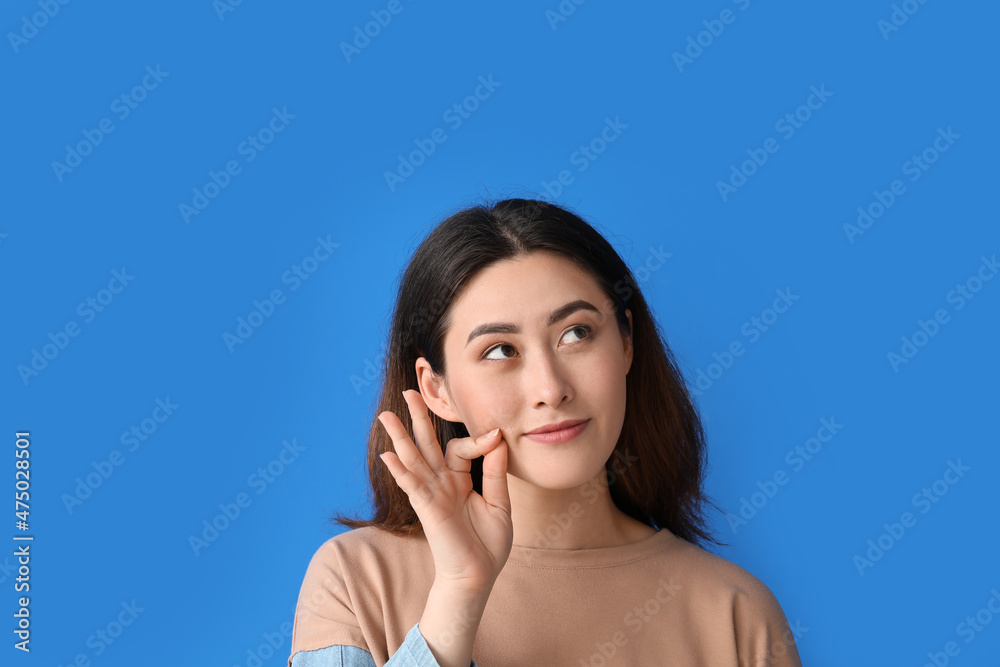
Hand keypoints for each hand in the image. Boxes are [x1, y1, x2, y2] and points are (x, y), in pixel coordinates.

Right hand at [377, 389, 511, 591]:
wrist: (478, 576)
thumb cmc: (488, 544)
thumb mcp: (499, 503)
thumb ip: (495, 472)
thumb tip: (497, 440)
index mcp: (458, 480)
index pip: (459, 448)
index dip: (477, 439)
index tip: (497, 434)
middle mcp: (441, 484)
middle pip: (426, 444)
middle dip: (417, 418)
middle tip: (410, 391)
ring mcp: (432, 495)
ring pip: (413, 459)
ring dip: (400, 436)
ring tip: (386, 415)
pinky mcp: (427, 509)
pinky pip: (412, 485)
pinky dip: (400, 469)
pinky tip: (388, 454)